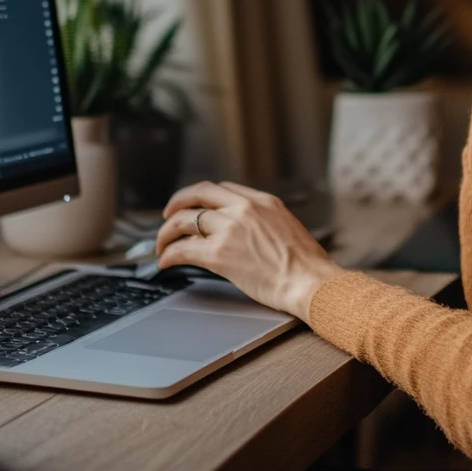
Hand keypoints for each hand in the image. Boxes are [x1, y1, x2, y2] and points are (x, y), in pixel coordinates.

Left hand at [155, 181, 344, 322]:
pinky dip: (169, 254)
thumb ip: (264, 222)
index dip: (203, 198)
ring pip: (184, 220)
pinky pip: (183, 249)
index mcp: (263, 201)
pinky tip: (166, 262)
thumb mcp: (288, 227)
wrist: (310, 281)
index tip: (196, 206)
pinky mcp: (219, 254)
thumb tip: (248, 233)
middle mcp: (244, 208)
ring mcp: (230, 229)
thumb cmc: (307, 265)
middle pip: (198, 194)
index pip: (222, 188)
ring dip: (167, 233)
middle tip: (167, 216)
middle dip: (177, 203)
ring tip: (161, 244)